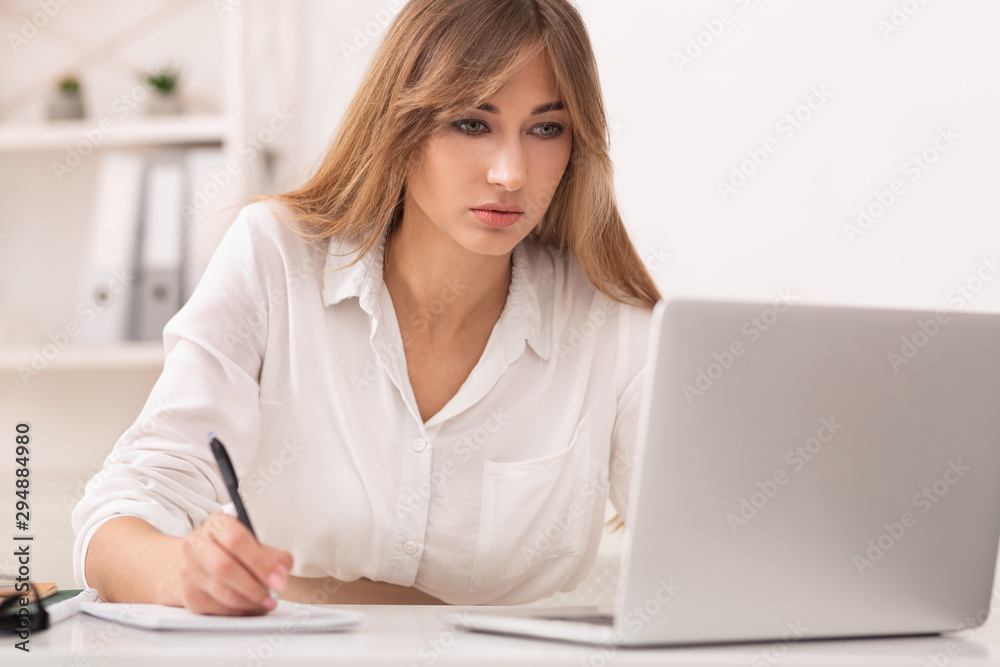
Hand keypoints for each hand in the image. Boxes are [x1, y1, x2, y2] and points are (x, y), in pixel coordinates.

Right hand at [177, 513, 292, 614]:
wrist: (195, 563)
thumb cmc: (228, 551)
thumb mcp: (252, 544)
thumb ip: (273, 555)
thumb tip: (281, 571)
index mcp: (216, 524)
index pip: (237, 541)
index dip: (260, 561)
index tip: (278, 577)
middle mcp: (197, 544)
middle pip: (225, 567)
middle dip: (255, 585)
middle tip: (273, 594)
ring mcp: (189, 570)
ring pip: (222, 592)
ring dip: (250, 601)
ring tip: (266, 601)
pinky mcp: (188, 595)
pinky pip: (218, 608)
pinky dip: (239, 610)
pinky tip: (249, 605)